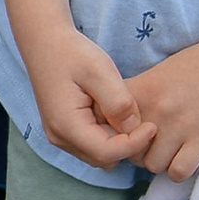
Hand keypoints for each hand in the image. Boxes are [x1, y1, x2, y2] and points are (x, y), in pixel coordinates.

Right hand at [24, 19, 148, 168]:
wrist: (45, 41)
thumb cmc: (71, 53)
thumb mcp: (100, 71)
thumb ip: (119, 103)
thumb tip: (134, 128)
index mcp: (66, 125)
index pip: (107, 152)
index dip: (134, 144)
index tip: (153, 125)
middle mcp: (60, 137)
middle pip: (104, 158)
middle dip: (126, 143)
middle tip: (139, 117)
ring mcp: (61, 136)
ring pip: (100, 153)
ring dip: (117, 138)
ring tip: (121, 109)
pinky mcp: (65, 130)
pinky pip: (93, 143)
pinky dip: (107, 133)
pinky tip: (110, 109)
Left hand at [122, 20, 198, 179]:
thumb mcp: (165, 70)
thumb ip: (143, 93)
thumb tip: (124, 117)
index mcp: (144, 90)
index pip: (110, 124)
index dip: (118, 133)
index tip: (131, 133)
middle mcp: (157, 110)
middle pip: (130, 151)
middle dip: (141, 152)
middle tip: (157, 144)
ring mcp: (180, 127)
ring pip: (152, 166)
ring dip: (162, 162)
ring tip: (176, 150)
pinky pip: (177, 172)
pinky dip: (181, 169)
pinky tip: (191, 156)